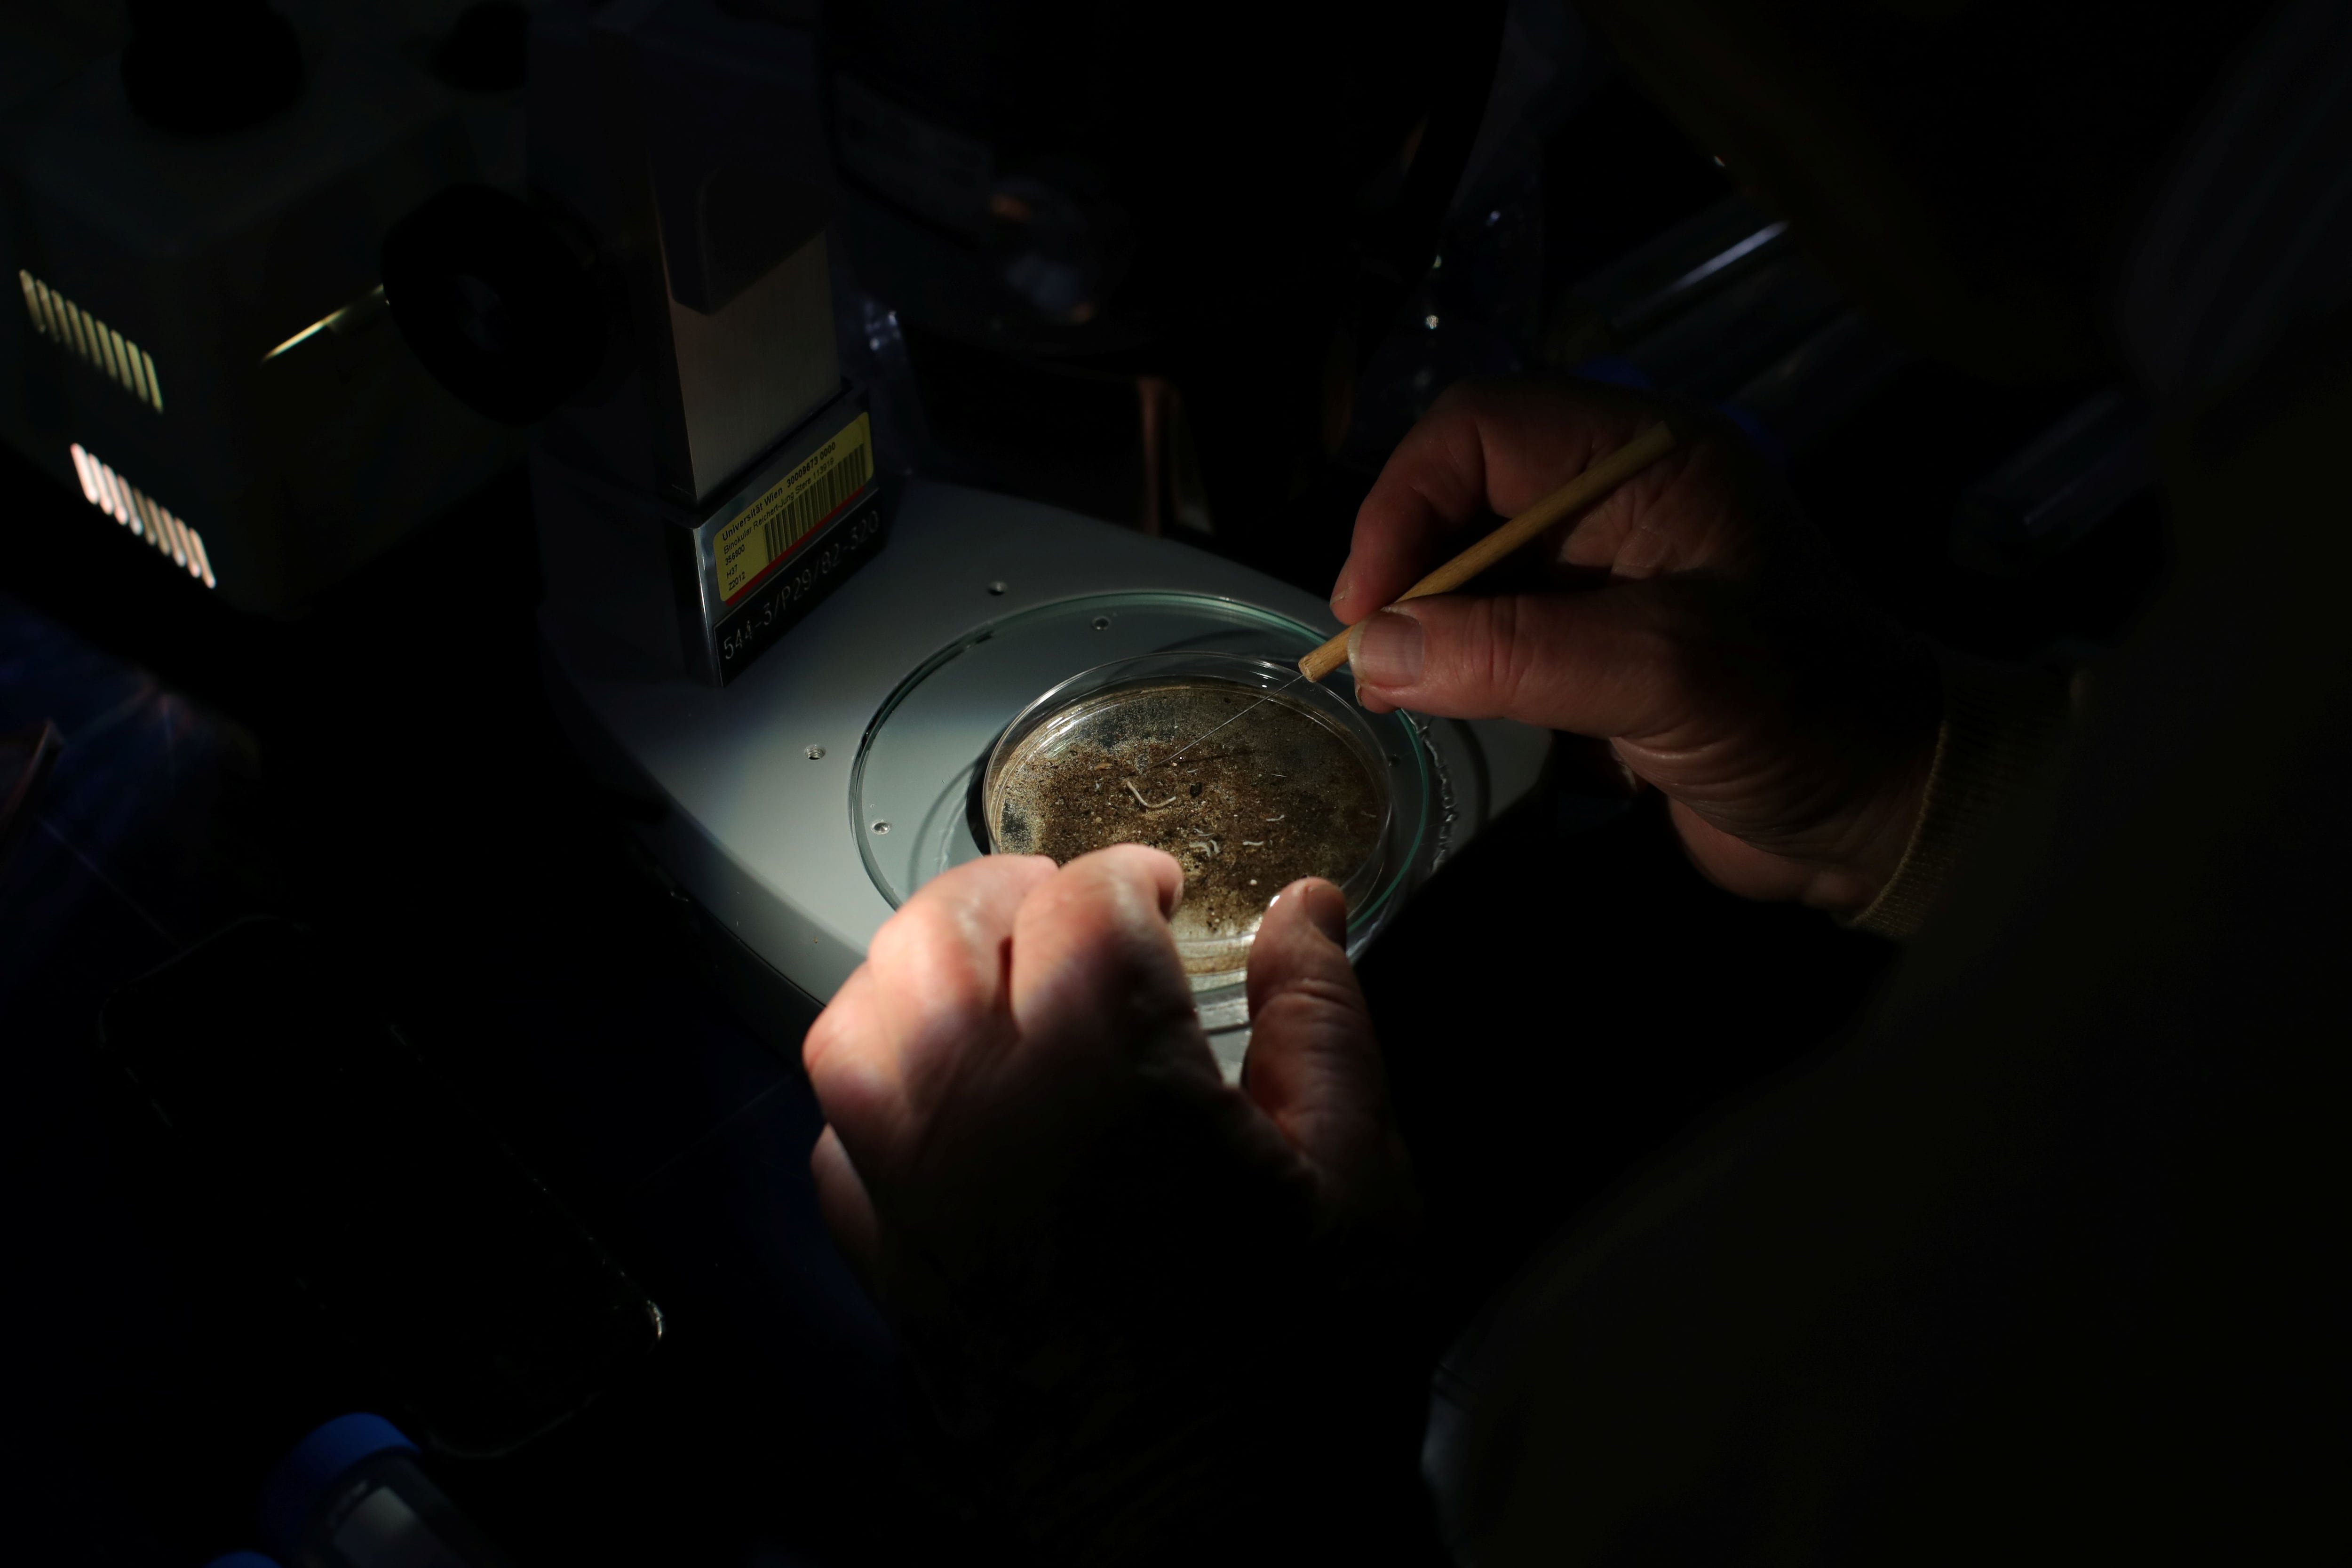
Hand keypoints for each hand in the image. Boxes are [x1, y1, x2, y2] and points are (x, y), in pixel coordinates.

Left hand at [802, 848, 1424, 1562]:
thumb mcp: (1361, 1183)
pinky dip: (876, 1091)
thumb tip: (1304, 915)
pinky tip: (943, 1096)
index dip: (1125, 873)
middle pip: (936, 932)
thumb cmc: (1293, 1377)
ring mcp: (921, 1196)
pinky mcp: (894, 1270)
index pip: (1078, 904)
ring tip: (991, 973)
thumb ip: (1325, 1023)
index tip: (1165, 890)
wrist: (1207, 1544)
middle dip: (1008, 890)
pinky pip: (838, 1142)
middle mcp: (985, 1120)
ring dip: (917, 969)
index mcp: (1105, 1081)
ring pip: (857, 1021)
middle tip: (1075, 909)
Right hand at [1334, 377, 1938, 911]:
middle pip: (1458, 497)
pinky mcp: (1592, 650)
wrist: (1887, 813)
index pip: (1479, 431)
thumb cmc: (1804, 717)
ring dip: (1423, 629)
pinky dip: (1454, 673)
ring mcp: (1602, 577)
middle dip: (1404, 571)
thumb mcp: (1666, 672)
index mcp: (1646, 457)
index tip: (1370, 606)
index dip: (1405, 503)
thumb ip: (1518, 654)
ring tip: (1397, 695)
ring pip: (1465, 573)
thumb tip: (1374, 651)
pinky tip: (1442, 715)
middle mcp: (1615, 501)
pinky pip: (1491, 639)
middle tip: (1372, 660)